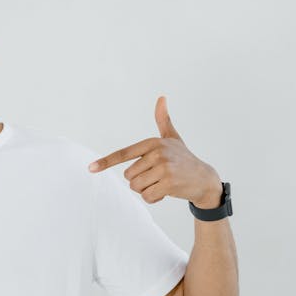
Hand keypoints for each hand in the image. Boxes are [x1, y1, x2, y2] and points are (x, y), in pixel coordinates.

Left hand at [87, 95, 222, 207]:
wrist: (205, 178)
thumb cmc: (184, 158)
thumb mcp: (172, 138)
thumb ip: (163, 120)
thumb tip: (161, 97)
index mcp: (153, 143)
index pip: (124, 153)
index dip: (106, 162)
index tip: (90, 168)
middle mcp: (158, 153)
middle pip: (128, 176)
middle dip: (139, 181)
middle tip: (156, 177)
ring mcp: (164, 168)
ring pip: (136, 187)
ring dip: (146, 190)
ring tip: (162, 183)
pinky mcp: (169, 183)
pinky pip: (147, 197)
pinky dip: (154, 198)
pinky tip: (166, 192)